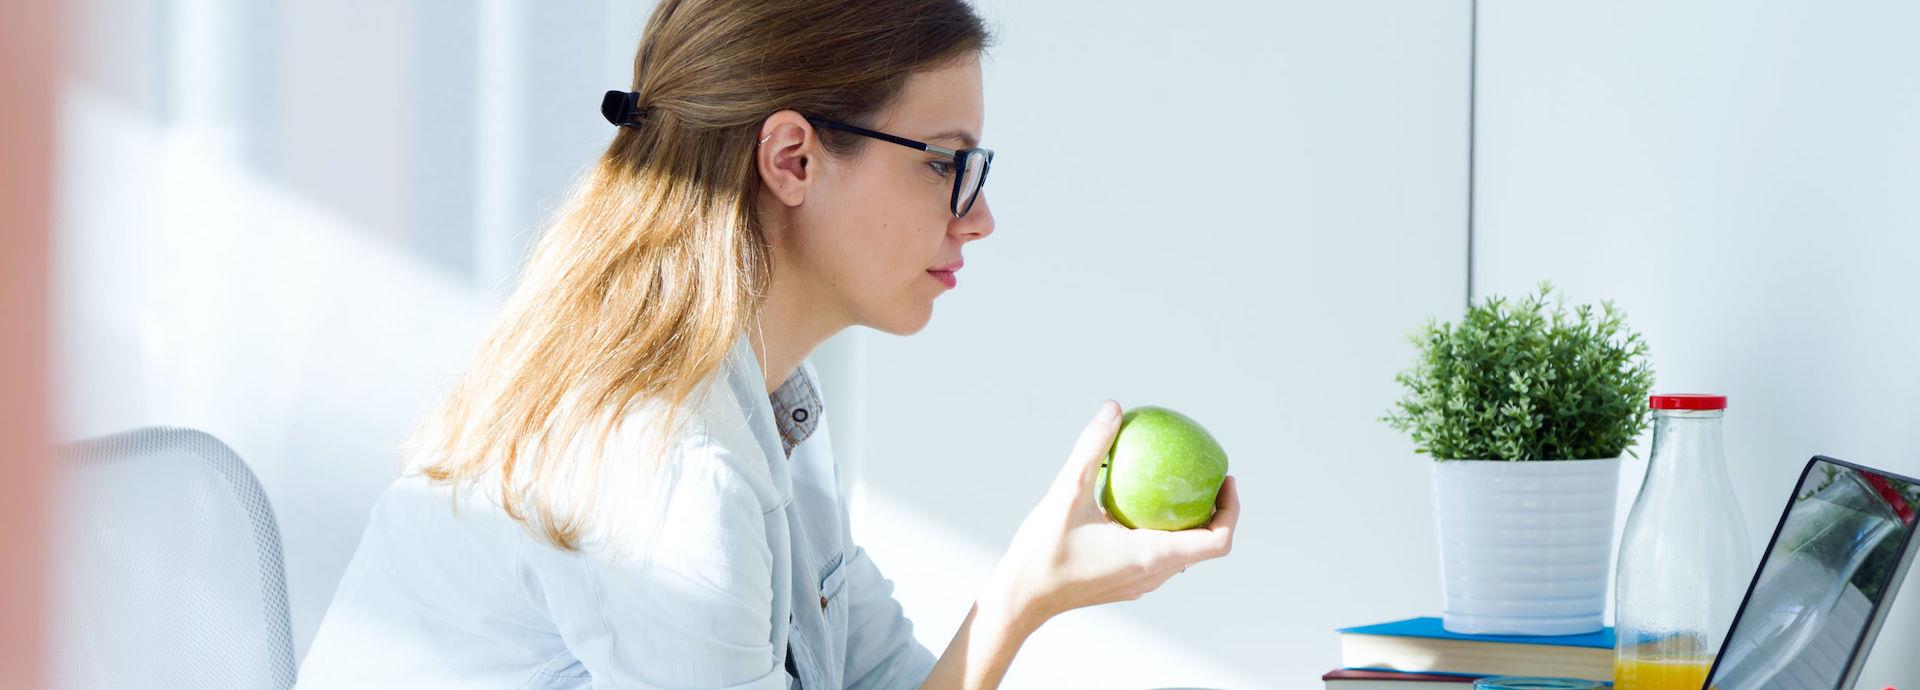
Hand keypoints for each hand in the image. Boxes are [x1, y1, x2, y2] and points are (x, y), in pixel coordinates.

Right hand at [984, 400, 1238, 625]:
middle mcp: (1153, 575)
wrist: (1021, 598)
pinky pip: (1157, 556)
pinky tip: (1136, 504)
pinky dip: (1162, 531)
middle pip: (1205, 546)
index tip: (1226, 479)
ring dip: (1188, 522)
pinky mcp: (1124, 584)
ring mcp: (1140, 584)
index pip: (1217, 541)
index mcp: (1152, 556)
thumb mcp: (1066, 493)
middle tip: (1205, 474)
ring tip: (1176, 486)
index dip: (1232, 510)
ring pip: (1181, 553)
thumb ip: (1092, 449)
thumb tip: (1114, 408)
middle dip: (1214, 510)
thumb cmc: (1043, 552)